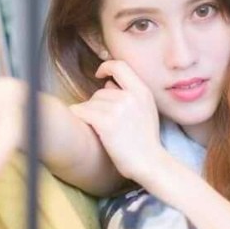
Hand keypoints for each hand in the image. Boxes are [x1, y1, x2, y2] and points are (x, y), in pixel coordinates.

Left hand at [69, 60, 166, 182]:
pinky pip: (81, 112)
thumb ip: (130, 94)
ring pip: (90, 103)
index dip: (106, 67)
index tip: (99, 74)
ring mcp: (118, 108)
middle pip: (100, 92)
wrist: (149, 162)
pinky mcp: (105, 122)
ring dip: (90, 115)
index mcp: (142, 91)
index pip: (119, 65)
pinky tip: (88, 128)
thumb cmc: (145, 141)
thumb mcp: (147, 110)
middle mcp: (130, 96)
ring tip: (104, 131)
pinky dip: (80, 118)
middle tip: (106, 124)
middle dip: (98, 105)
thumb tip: (108, 83)